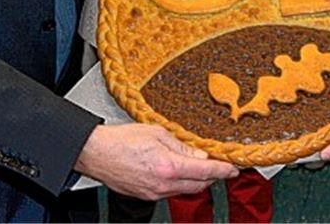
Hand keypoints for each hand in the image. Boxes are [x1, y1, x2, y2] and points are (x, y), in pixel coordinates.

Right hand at [75, 123, 238, 199]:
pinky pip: (171, 192)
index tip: (233, 169)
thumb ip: (183, 146)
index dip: (223, 170)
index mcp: (168, 167)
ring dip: (196, 180)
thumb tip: (200, 156)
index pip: (205, 171)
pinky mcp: (146, 195)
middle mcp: (162, 184)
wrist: (96, 153)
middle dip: (212, 176)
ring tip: (197, 164)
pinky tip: (178, 171)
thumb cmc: (122, 140)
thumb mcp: (158, 133)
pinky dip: (180, 183)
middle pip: (199, 185)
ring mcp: (154, 193)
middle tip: (218, 164)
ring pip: (185, 190)